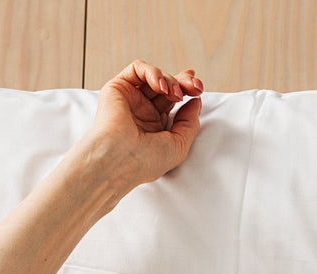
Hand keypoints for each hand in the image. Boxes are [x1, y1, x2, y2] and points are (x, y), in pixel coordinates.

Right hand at [85, 60, 202, 188]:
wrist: (120, 159)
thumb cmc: (146, 160)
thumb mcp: (179, 145)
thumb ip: (190, 123)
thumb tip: (196, 101)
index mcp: (155, 125)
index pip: (172, 99)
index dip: (186, 89)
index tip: (199, 88)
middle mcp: (142, 110)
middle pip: (166, 85)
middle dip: (184, 82)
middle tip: (195, 86)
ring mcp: (130, 99)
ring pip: (154, 76)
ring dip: (170, 80)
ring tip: (175, 94)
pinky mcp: (117, 88)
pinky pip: (137, 69)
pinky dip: (153, 72)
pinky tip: (161, 87)